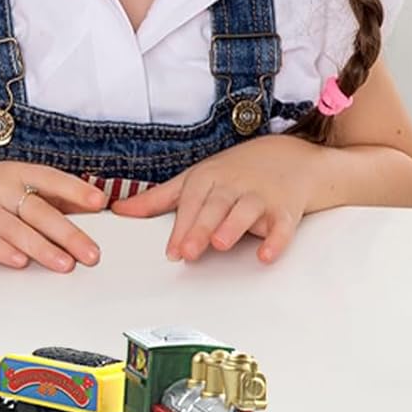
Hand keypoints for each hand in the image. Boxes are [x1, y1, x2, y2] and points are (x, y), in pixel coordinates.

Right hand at [0, 159, 105, 271]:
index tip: (99, 202)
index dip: (76, 190)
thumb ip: (42, 194)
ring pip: (16, 230)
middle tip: (90, 253)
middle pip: (39, 211)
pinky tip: (20, 262)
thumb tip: (83, 209)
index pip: (51, 179)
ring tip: (65, 264)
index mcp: (14, 172)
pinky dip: (4, 252)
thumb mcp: (6, 179)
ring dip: (43, 248)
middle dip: (68, 234)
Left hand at [110, 134, 322, 263]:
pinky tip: (266, 254)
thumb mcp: (194, 179)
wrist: (292, 156)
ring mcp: (261, 196)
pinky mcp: (286, 210)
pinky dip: (276, 240)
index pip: (191, 202)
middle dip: (201, 228)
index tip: (171, 251)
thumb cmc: (235, 172)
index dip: (181, 226)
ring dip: (233, 227)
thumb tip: (119, 210)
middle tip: (188, 252)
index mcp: (208, 178)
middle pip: (215, 207)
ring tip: (220, 245)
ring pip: (246, 212)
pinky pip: (283, 226)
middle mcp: (233, 186)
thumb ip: (158, 199)